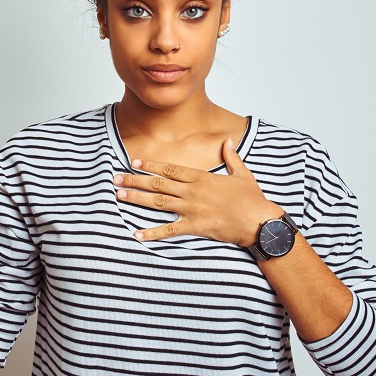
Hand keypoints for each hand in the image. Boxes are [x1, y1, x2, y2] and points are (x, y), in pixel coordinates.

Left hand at [113, 138, 280, 245]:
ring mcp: (192, 209)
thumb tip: (228, 141)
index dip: (150, 165)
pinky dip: (152, 233)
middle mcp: (192, 191)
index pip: (169, 169)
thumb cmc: (252, 199)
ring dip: (137, 198)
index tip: (134, 162)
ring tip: (120, 195)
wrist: (260, 222)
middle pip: (157, 184)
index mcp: (201, 177)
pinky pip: (169, 230)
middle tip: (116, 178)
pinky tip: (137, 234)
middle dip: (135, 180)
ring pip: (158, 202)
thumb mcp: (243, 173)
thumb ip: (231, 157)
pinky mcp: (195, 227)